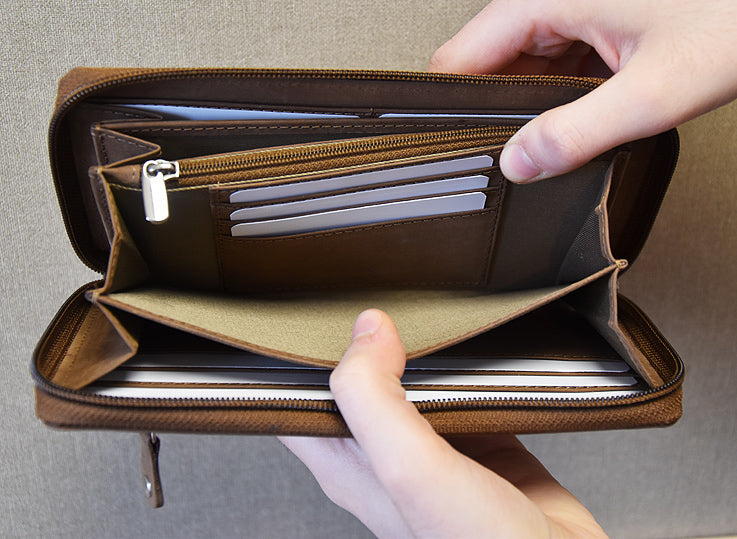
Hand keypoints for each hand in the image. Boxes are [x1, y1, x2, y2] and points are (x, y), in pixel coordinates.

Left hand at [279, 310, 606, 537]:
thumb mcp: (408, 468)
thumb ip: (373, 398)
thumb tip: (367, 329)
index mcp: (347, 464)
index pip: (293, 403)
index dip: (293, 359)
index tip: (313, 317)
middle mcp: (383, 455)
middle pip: (353, 383)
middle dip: (360, 341)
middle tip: (375, 300)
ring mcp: (433, 447)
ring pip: (410, 380)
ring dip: (417, 348)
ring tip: (421, 310)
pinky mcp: (480, 440)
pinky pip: (466, 388)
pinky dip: (470, 365)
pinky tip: (475, 345)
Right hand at [429, 0, 736, 182]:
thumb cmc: (734, 17)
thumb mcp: (654, 92)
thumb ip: (578, 133)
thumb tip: (520, 163)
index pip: (462, 55)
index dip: (454, 104)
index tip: (453, 141)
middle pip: (489, 61)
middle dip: (500, 109)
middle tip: (524, 148)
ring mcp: (575, 2)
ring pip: (523, 62)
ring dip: (535, 101)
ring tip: (569, 125)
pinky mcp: (597, 14)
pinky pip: (556, 57)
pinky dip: (563, 89)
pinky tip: (589, 107)